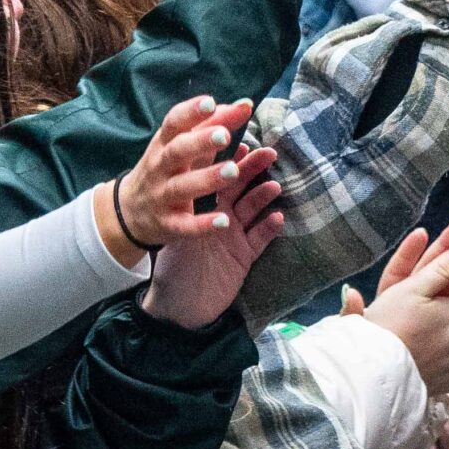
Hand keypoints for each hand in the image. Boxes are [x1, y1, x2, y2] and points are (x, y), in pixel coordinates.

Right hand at [103, 96, 257, 262]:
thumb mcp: (180, 145)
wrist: (128, 211)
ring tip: (234, 170)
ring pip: (182, 187)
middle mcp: (160, 168)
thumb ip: (212, 125)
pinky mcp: (167, 224)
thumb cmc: (165, 168)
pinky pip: (184, 225)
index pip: (174, 123)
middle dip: (200, 142)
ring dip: (207, 178)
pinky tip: (224, 222)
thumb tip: (244, 105)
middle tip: (224, 135)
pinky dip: (202, 225)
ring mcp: (162, 196)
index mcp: (164, 144)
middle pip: (177, 152)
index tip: (210, 102)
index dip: (190, 112)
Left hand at [141, 146, 283, 328]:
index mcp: (200, 208)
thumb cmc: (170, 271)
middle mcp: (219, 218)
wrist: (176, 311)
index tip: (237, 138)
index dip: (225, 158)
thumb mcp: (175, 235)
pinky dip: (269, 228)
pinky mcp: (244, 257)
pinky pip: (259, 239)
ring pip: (252, 209)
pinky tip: (278, 217)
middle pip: (238, 187)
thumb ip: (187, 208)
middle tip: (268, 153)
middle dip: (252, 170)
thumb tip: (188, 171)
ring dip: (264, 196)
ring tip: (274, 184)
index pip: (214, 176)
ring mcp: (234, 237)